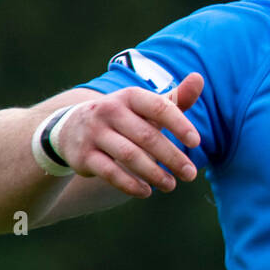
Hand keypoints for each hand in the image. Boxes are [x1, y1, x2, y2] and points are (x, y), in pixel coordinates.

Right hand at [56, 73, 204, 197]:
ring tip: (171, 186)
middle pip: (146, 136)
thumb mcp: (146, 106)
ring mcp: (94, 133)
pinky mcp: (83, 156)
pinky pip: (110, 172)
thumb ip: (174, 98)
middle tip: (191, 174)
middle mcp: (109, 111)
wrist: (70, 128)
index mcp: (130, 96)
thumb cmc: (123, 118)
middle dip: (172, 157)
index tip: (196, 142)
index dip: (179, 124)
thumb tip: (199, 77)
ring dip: (154, 174)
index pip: (158, 107)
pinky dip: (130, 184)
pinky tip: (146, 192)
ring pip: (129, 155)